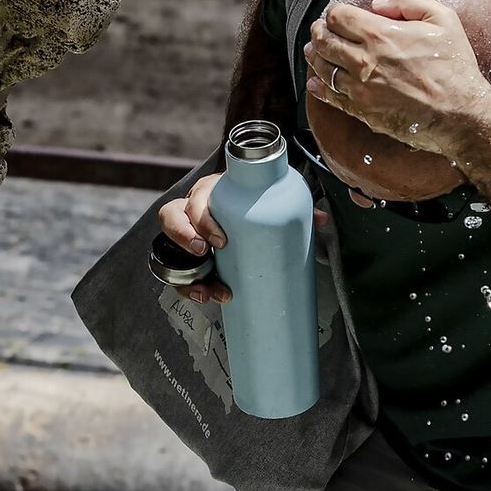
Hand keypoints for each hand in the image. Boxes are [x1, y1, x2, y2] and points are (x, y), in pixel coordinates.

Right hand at [158, 173, 328, 303]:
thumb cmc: (250, 203)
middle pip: (172, 219)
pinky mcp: (187, 256)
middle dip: (185, 238)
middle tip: (206, 255)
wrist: (243, 209)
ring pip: (170, 251)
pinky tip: (207, 297)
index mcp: (211, 193)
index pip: (196, 200)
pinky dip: (190, 289)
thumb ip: (290, 207)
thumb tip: (319, 219)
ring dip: (186, 275)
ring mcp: (186, 234)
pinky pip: (178, 274)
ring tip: (207, 292)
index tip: (221, 240)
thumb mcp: (265, 202)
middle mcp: (192, 211)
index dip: (202, 219)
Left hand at [303, 0, 490, 153]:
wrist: (459, 114)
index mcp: (381, 35)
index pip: (339, 17)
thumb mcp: (443, 18)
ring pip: (323, 68)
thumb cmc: (454, 66)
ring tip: (314, 51)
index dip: (334, 13)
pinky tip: (315, 82)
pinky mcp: (362, 110)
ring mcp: (360, 88)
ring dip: (315, 57)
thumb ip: (408, 2)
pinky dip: (319, 88)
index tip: (337, 15)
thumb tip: (378, 4)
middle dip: (319, 32)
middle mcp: (364, 61)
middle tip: (319, 30)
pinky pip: (330, 97)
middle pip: (324, 41)